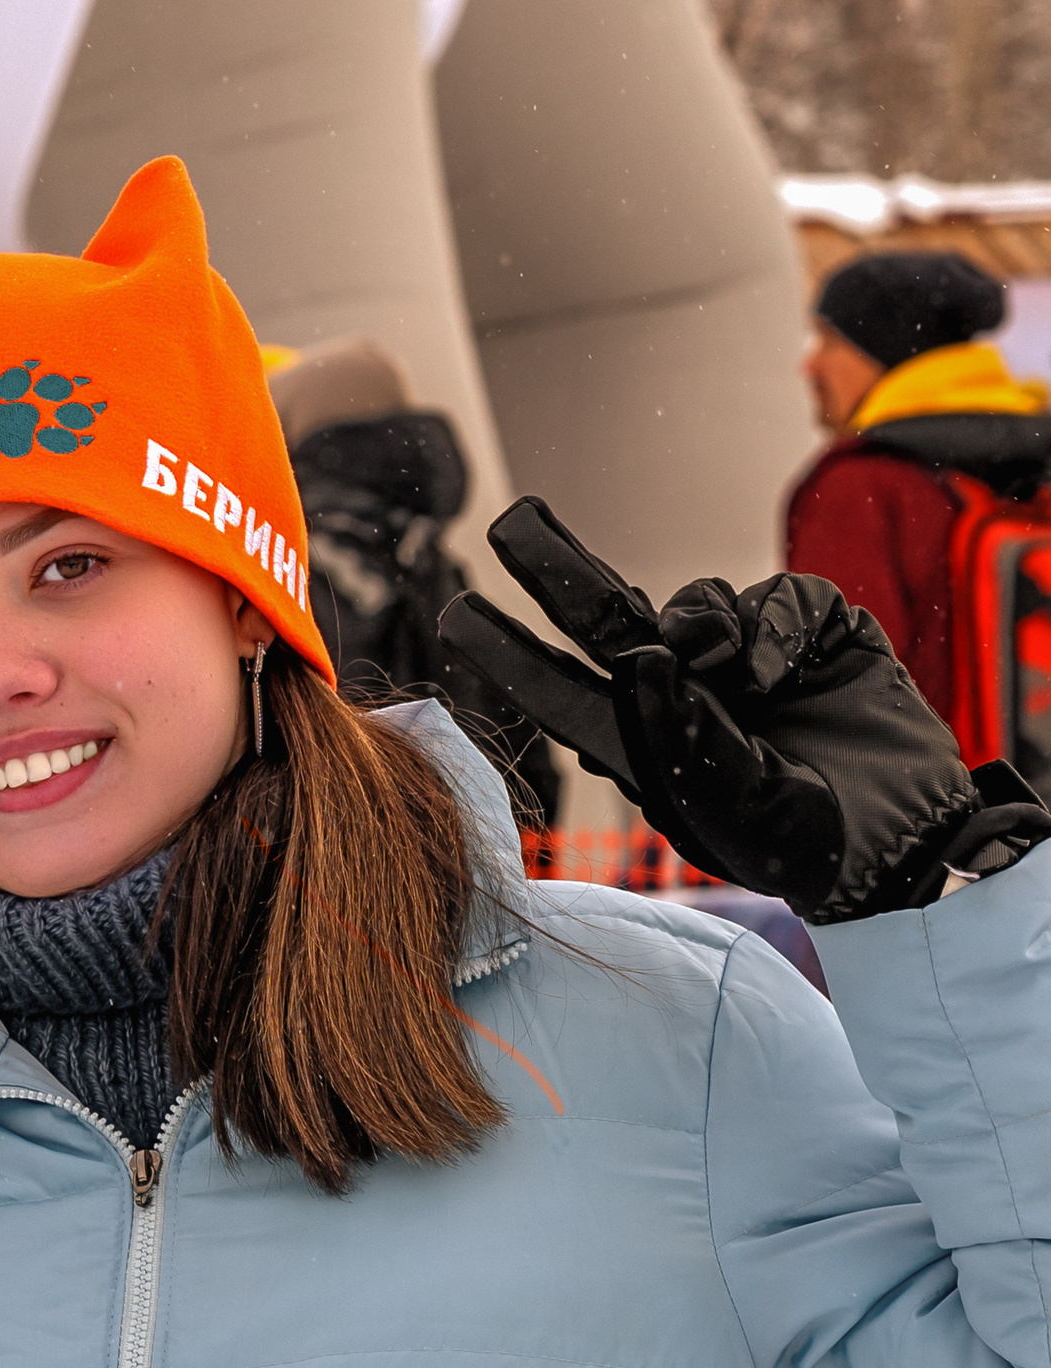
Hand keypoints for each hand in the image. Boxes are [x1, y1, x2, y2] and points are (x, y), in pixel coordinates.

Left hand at [435, 497, 1048, 920]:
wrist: (909, 841)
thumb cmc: (810, 846)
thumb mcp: (741, 809)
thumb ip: (684, 739)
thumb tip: (634, 658)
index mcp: (643, 746)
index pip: (561, 690)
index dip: (510, 652)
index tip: (459, 615)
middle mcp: (681, 693)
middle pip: (604, 615)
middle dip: (558, 566)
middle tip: (510, 522)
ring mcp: (742, 660)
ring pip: (697, 604)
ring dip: (710, 630)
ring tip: (745, 684)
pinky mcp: (808, 631)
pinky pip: (779, 597)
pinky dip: (783, 628)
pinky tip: (791, 674)